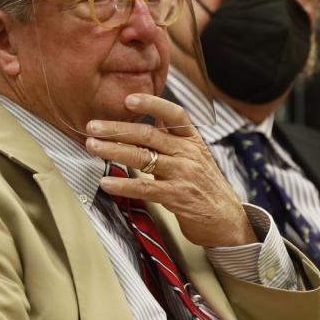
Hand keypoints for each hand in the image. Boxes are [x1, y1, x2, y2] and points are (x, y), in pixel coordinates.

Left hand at [85, 93, 256, 247]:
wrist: (227, 220)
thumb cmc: (205, 187)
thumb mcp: (194, 157)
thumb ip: (173, 140)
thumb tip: (153, 118)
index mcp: (192, 140)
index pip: (174, 114)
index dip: (152, 103)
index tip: (128, 99)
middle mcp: (188, 153)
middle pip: (149, 134)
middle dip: (117, 129)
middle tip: (93, 126)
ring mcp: (183, 174)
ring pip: (143, 157)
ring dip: (114, 151)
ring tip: (92, 147)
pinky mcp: (177, 197)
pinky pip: (145, 187)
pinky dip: (123, 184)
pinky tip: (106, 182)